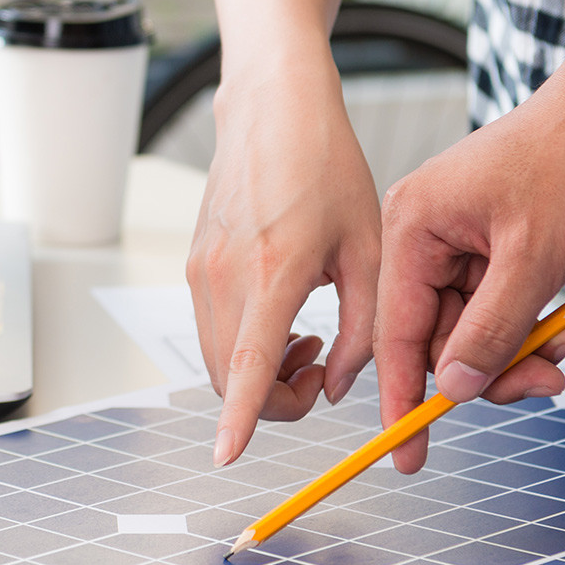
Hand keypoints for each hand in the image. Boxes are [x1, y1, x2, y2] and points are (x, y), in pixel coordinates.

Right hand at [189, 57, 380, 465]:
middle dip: (275, 400)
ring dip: (260, 374)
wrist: (272, 107)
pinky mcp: (194, 263)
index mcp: (274, 269)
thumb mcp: (370, 245)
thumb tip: (338, 386)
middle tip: (323, 370)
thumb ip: (364, 328)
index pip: (247, 364)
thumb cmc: (327, 165)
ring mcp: (201, 269)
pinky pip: (211, 330)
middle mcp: (224, 274)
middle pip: (229, 379)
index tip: (227, 457)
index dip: (240, 418)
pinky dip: (244, 346)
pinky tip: (287, 316)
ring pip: (217, 360)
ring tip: (313, 339)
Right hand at [373, 73, 564, 472]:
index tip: (409, 453)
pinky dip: (534, 326)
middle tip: (542, 387)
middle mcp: (426, 235)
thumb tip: (456, 390)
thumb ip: (490, 330)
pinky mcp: (494, 247)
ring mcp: (461, 241)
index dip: (404, 395)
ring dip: (523, 349)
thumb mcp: (533, 259)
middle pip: (439, 336)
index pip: (398, 329)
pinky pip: (502, 309)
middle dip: (490, 367)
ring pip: (476, 329)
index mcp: (413, 226)